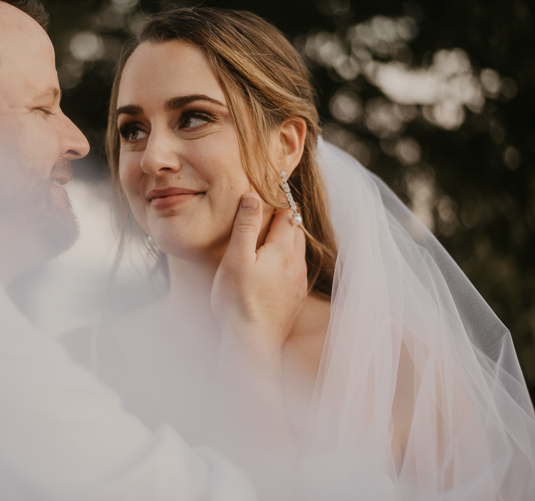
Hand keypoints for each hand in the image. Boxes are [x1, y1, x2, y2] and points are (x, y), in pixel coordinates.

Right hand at [211, 193, 307, 347]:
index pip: (287, 214)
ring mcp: (299, 282)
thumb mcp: (236, 258)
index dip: (278, 202)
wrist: (253, 342)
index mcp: (282, 249)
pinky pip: (296, 271)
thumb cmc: (238, 300)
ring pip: (297, 251)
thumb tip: (253, 196)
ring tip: (269, 237)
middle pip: (295, 230)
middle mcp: (296, 263)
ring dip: (286, 240)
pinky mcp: (296, 298)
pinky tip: (274, 268)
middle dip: (283, 219)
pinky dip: (287, 261)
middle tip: (268, 212)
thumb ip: (246, 226)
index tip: (268, 192)